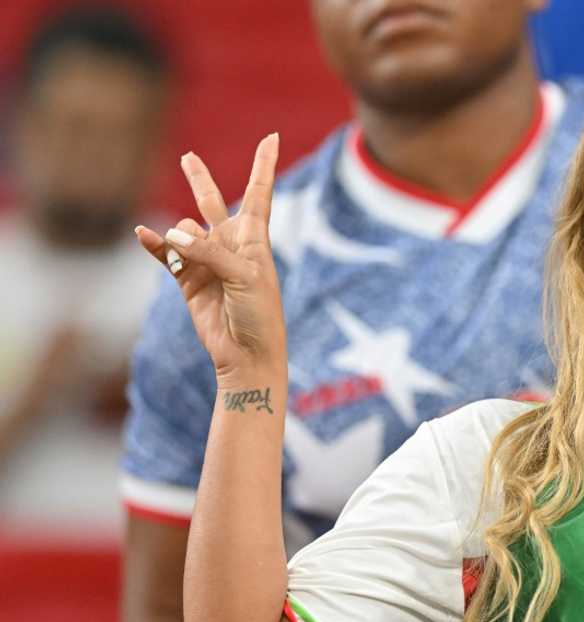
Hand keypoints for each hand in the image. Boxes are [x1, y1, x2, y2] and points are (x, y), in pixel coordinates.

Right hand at [135, 134, 284, 388]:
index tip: (273, 137)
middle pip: (213, 202)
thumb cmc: (259, 313)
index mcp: (255, 238)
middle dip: (200, 180)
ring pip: (184, 230)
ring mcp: (206, 260)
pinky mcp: (187, 279)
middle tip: (188, 157)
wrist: (247, 354)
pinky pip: (165, 253)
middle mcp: (231, 244)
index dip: (263, 165)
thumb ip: (209, 252)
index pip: (260, 192)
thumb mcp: (244, 276)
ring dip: (181, 237)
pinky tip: (143, 234)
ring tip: (189, 257)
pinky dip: (155, 244)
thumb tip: (173, 234)